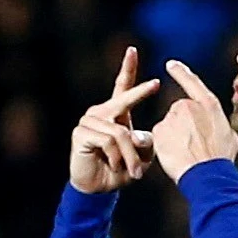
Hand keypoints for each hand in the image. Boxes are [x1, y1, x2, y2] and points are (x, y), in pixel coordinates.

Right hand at [68, 46, 160, 193]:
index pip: (121, 87)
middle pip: (124, 100)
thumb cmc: (122, 169)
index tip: (133, 50)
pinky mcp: (81, 133)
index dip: (127, 69)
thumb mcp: (142, 155)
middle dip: (141, 94)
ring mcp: (88, 121)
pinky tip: (114, 165)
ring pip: (121, 132)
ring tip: (133, 171)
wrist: (99, 187)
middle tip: (156, 83)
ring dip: (131, 155)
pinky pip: (109, 141)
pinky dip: (118, 157)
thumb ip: (146, 143)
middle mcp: (100, 112)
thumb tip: (137, 135)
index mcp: (116, 113)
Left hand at [151, 59, 237, 181]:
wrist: (207, 173)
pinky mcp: (159, 131)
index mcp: (208, 105)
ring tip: (188, 154)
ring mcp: (172, 118)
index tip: (171, 64)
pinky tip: (177, 156)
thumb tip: (214, 123)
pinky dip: (165, 146)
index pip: (191, 82)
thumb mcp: (229, 134)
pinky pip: (159, 137)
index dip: (181, 73)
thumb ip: (217, 122)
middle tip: (195, 146)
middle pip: (179, 112)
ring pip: (168, 126)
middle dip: (183, 126)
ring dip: (174, 137)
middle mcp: (188, 106)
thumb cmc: (221, 158)